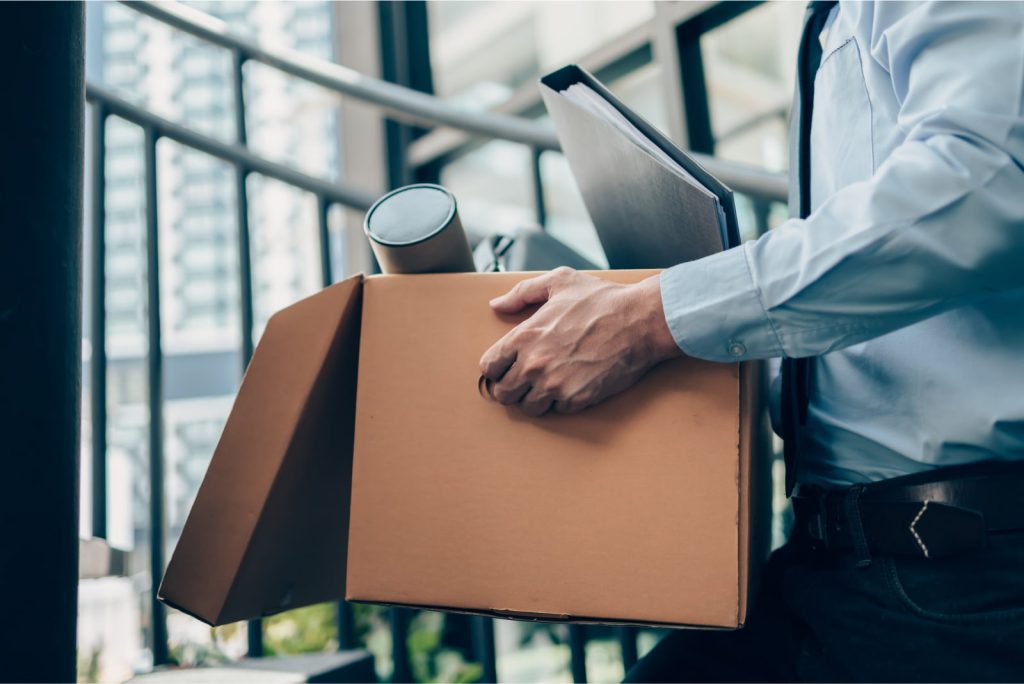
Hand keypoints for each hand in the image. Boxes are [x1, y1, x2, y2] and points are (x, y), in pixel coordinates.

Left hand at [479, 267, 681, 416]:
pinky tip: (571, 384)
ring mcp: (555, 385)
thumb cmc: (602, 300)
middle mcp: (534, 364)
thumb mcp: (559, 282)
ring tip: (548, 384)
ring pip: (527, 408)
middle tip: (526, 380)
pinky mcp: (577, 399)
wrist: (641, 321)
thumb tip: (497, 305)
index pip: (489, 367)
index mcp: (524, 336)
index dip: (497, 368)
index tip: (507, 367)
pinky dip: (561, 402)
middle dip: (512, 387)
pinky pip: (556, 411)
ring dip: (534, 398)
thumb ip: (522, 293)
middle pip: (503, 393)